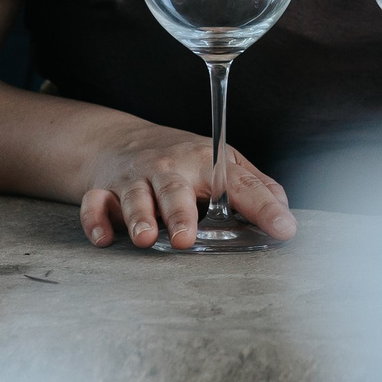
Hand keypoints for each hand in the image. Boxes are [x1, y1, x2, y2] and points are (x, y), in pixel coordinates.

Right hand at [76, 121, 295, 250]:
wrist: (123, 141)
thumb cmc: (183, 159)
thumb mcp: (223, 164)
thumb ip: (254, 188)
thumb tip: (286, 214)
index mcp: (207, 163)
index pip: (240, 186)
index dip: (265, 207)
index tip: (284, 229)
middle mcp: (170, 169)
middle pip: (175, 189)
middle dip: (180, 213)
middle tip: (187, 238)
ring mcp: (135, 179)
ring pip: (135, 198)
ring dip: (139, 218)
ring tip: (147, 239)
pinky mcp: (105, 191)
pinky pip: (95, 205)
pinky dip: (96, 220)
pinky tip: (105, 238)